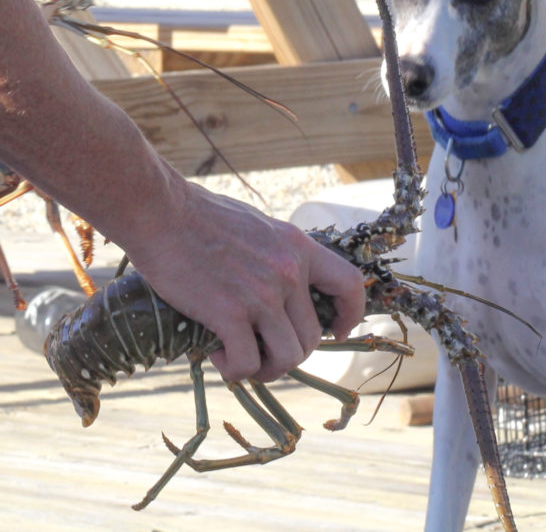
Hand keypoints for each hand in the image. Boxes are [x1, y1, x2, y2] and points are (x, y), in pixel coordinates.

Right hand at [123, 182, 364, 382]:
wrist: (160, 212)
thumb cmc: (200, 216)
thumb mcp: (259, 227)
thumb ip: (277, 255)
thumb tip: (281, 285)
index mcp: (299, 247)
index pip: (350, 284)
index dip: (349, 314)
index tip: (337, 330)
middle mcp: (288, 272)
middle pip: (313, 336)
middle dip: (291, 354)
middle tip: (263, 353)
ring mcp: (261, 294)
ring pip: (288, 356)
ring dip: (268, 369)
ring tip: (243, 361)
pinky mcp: (228, 313)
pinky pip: (247, 363)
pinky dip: (235, 370)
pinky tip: (217, 355)